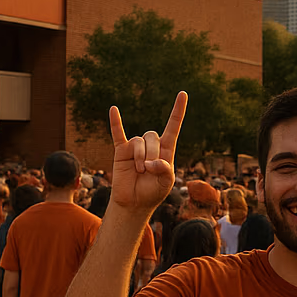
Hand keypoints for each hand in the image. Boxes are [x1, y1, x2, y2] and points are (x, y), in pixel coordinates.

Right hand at [107, 92, 187, 214]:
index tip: (183, 94)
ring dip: (140, 157)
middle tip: (148, 171)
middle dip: (152, 154)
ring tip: (139, 171)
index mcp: (166, 150)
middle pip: (153, 136)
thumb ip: (165, 170)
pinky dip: (116, 122)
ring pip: (139, 141)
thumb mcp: (166, 183)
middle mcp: (151, 145)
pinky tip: (113, 109)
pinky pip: (118, 134)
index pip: (173, 126)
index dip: (178, 111)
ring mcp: (135, 147)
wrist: (134, 203)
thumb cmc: (152, 192)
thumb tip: (152, 161)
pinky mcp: (121, 151)